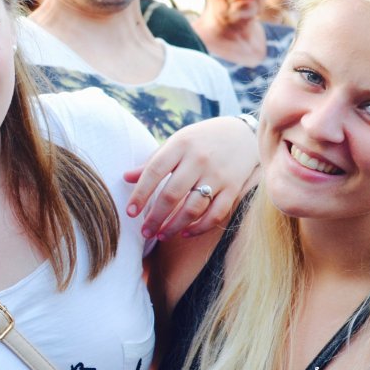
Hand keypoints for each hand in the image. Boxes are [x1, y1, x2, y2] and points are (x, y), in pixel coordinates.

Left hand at [124, 116, 258, 239]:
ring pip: (192, 208)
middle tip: (144, 232)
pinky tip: (185, 233)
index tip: (130, 212)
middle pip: (172, 194)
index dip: (140, 194)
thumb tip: (126, 177)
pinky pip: (215, 214)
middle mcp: (198, 160)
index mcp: (180, 145)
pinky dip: (199, 227)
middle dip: (155, 217)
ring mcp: (217, 175)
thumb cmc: (201, 140)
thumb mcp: (177, 142)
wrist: (243, 134)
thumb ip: (154, 161)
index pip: (154, 171)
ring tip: (161, 235)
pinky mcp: (233, 188)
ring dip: (174, 226)